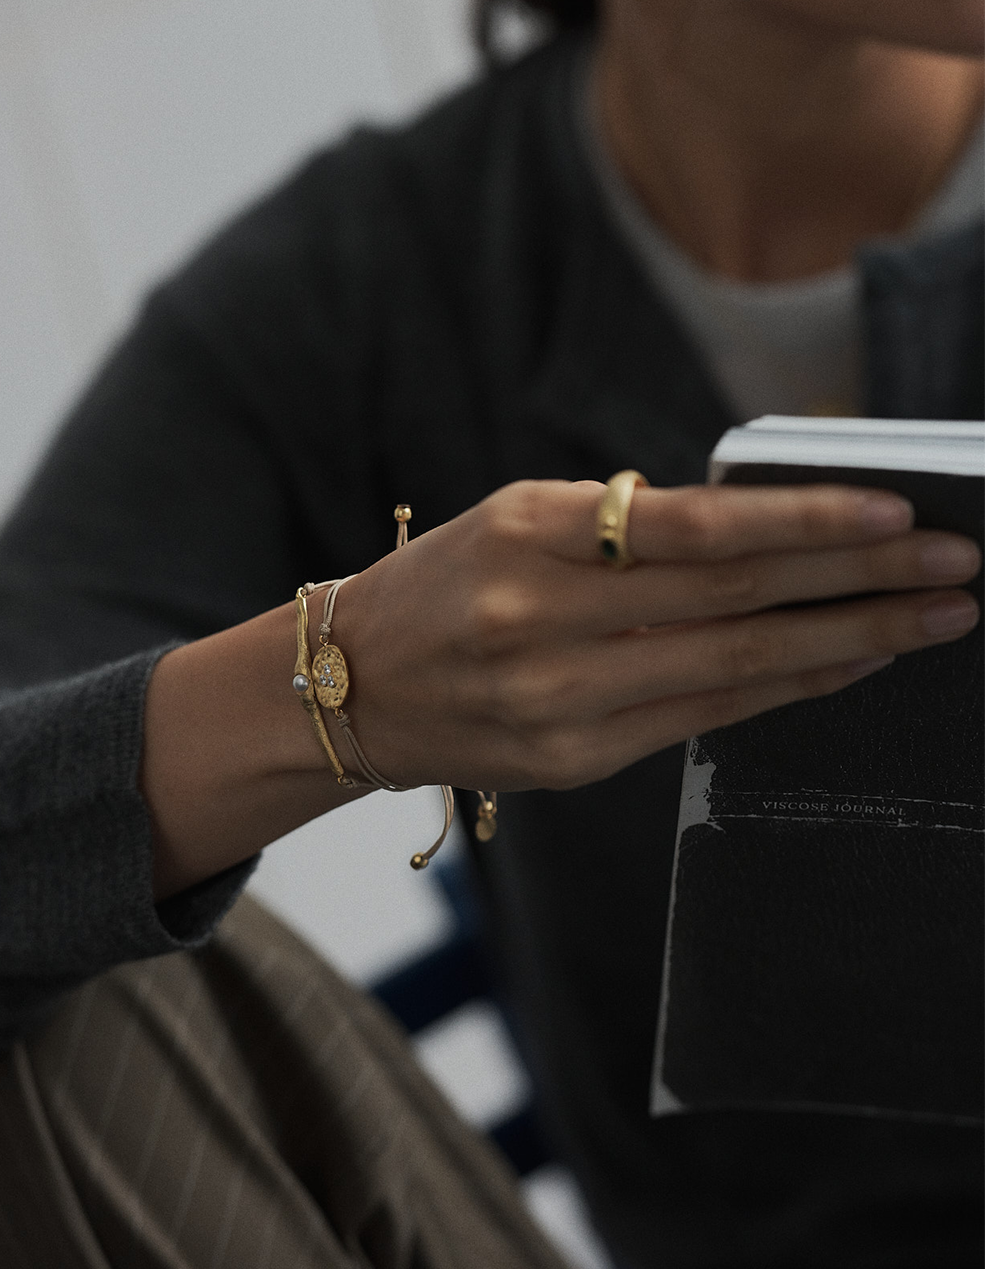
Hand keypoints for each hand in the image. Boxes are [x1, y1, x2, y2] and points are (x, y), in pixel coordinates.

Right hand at [335, 480, 980, 791]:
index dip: (804, 520)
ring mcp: (557, 701)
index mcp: (528, 534)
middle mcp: (542, 619)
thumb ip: (628, 528)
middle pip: (735, 598)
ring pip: (735, 669)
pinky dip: (786, 692)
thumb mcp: (517, 519)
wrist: (348, 686)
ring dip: (847, 643)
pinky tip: (847, 666)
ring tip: (932, 620)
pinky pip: (702, 721)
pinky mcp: (570, 762)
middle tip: (959, 564)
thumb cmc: (445, 584)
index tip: (897, 510)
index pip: (695, 527)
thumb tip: (767, 532)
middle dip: (861, 582)